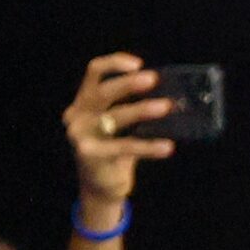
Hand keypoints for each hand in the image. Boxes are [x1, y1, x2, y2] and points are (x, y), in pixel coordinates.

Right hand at [64, 53, 176, 208]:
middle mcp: (77, 116)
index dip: (115, 63)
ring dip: (141, 109)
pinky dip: (148, 146)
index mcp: (83, 102)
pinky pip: (124, 146)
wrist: (100, 187)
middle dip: (128, 83)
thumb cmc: (114, 149)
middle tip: (154, 79)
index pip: (94, 72)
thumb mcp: (117, 124)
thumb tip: (172, 94)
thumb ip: (132, 107)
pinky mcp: (90, 155)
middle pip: (102, 91)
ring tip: (166, 107)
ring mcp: (80, 136)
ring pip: (114, 117)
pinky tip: (167, 147)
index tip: (138, 65)